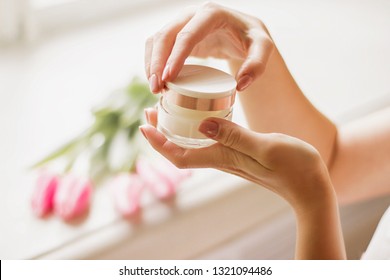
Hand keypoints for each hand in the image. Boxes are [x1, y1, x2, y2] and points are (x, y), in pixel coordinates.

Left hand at [140, 108, 332, 210]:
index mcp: (223, 158)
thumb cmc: (294, 168)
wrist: (310, 186)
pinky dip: (198, 129)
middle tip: (149, 112)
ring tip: (168, 111)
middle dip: (162, 134)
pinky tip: (202, 118)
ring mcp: (230, 158)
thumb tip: (202, 125)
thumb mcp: (266, 147)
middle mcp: (222, 159)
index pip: (180, 156)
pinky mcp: (240, 153)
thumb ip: (235, 136)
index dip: (159, 143)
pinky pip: (210, 142)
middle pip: (181, 150)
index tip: (144, 126)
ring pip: (193, 145)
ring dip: (177, 130)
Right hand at [145, 2, 273, 92]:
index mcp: (211, 14)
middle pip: (166, 36)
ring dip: (152, 64)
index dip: (175, 56)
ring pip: (157, 40)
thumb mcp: (263, 47)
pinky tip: (158, 81)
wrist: (242, 31)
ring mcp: (182, 24)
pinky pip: (158, 47)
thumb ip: (257, 64)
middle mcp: (192, 15)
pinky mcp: (177, 36)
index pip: (188, 34)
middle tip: (157, 88)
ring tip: (156, 88)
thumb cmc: (251, 38)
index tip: (168, 77)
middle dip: (157, 62)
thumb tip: (241, 85)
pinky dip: (154, 63)